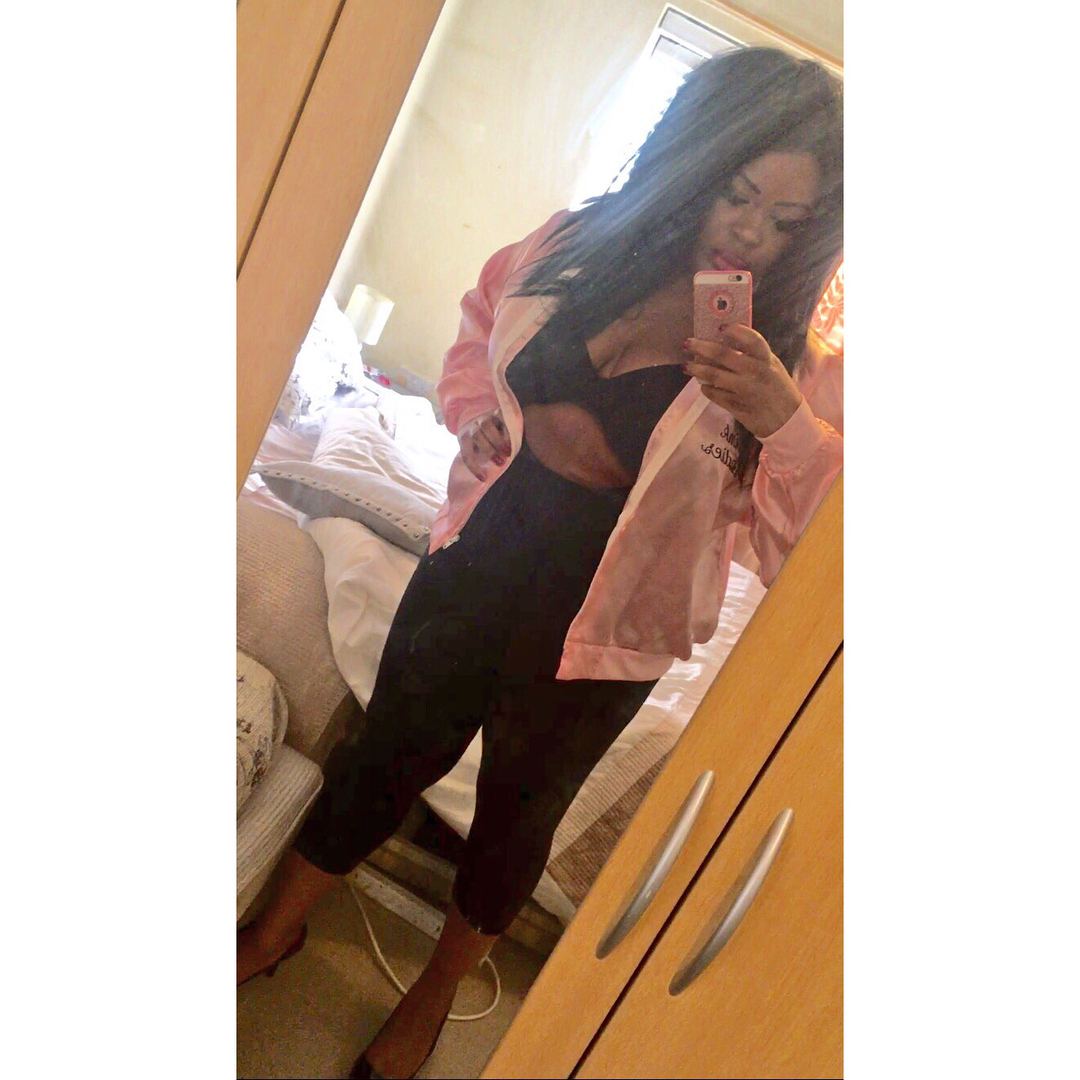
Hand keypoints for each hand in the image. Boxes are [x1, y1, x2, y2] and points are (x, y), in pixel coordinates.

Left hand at [457, 407, 511, 479]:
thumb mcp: (481, 451)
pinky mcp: (496, 412)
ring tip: (508, 453)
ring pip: (486, 427)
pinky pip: (498, 419)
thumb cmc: (488, 441)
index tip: (484, 479)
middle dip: (489, 452)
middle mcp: (473, 427)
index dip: (474, 467)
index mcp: (465, 438)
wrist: (496, 417)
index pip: (466, 453)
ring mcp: (484, 418)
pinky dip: (505, 429)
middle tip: (500, 463)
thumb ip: (482, 460)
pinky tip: (512, 439)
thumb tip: (484, 482)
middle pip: (477, 438)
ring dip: (497, 441)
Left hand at [682, 325, 803, 439]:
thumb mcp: (772, 367)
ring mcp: (744, 390)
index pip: (751, 339)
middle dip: (702, 347)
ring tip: (686, 366)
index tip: (720, 327)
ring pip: (714, 376)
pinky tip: (703, 385)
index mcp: (766, 359)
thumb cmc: (779, 389)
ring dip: (697, 369)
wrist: (787, 420)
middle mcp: (755, 372)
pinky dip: (706, 389)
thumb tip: (727, 341)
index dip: (736, 331)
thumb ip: (754, 355)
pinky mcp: (736, 406)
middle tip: (687, 343)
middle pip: (723, 355)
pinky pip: (715, 394)